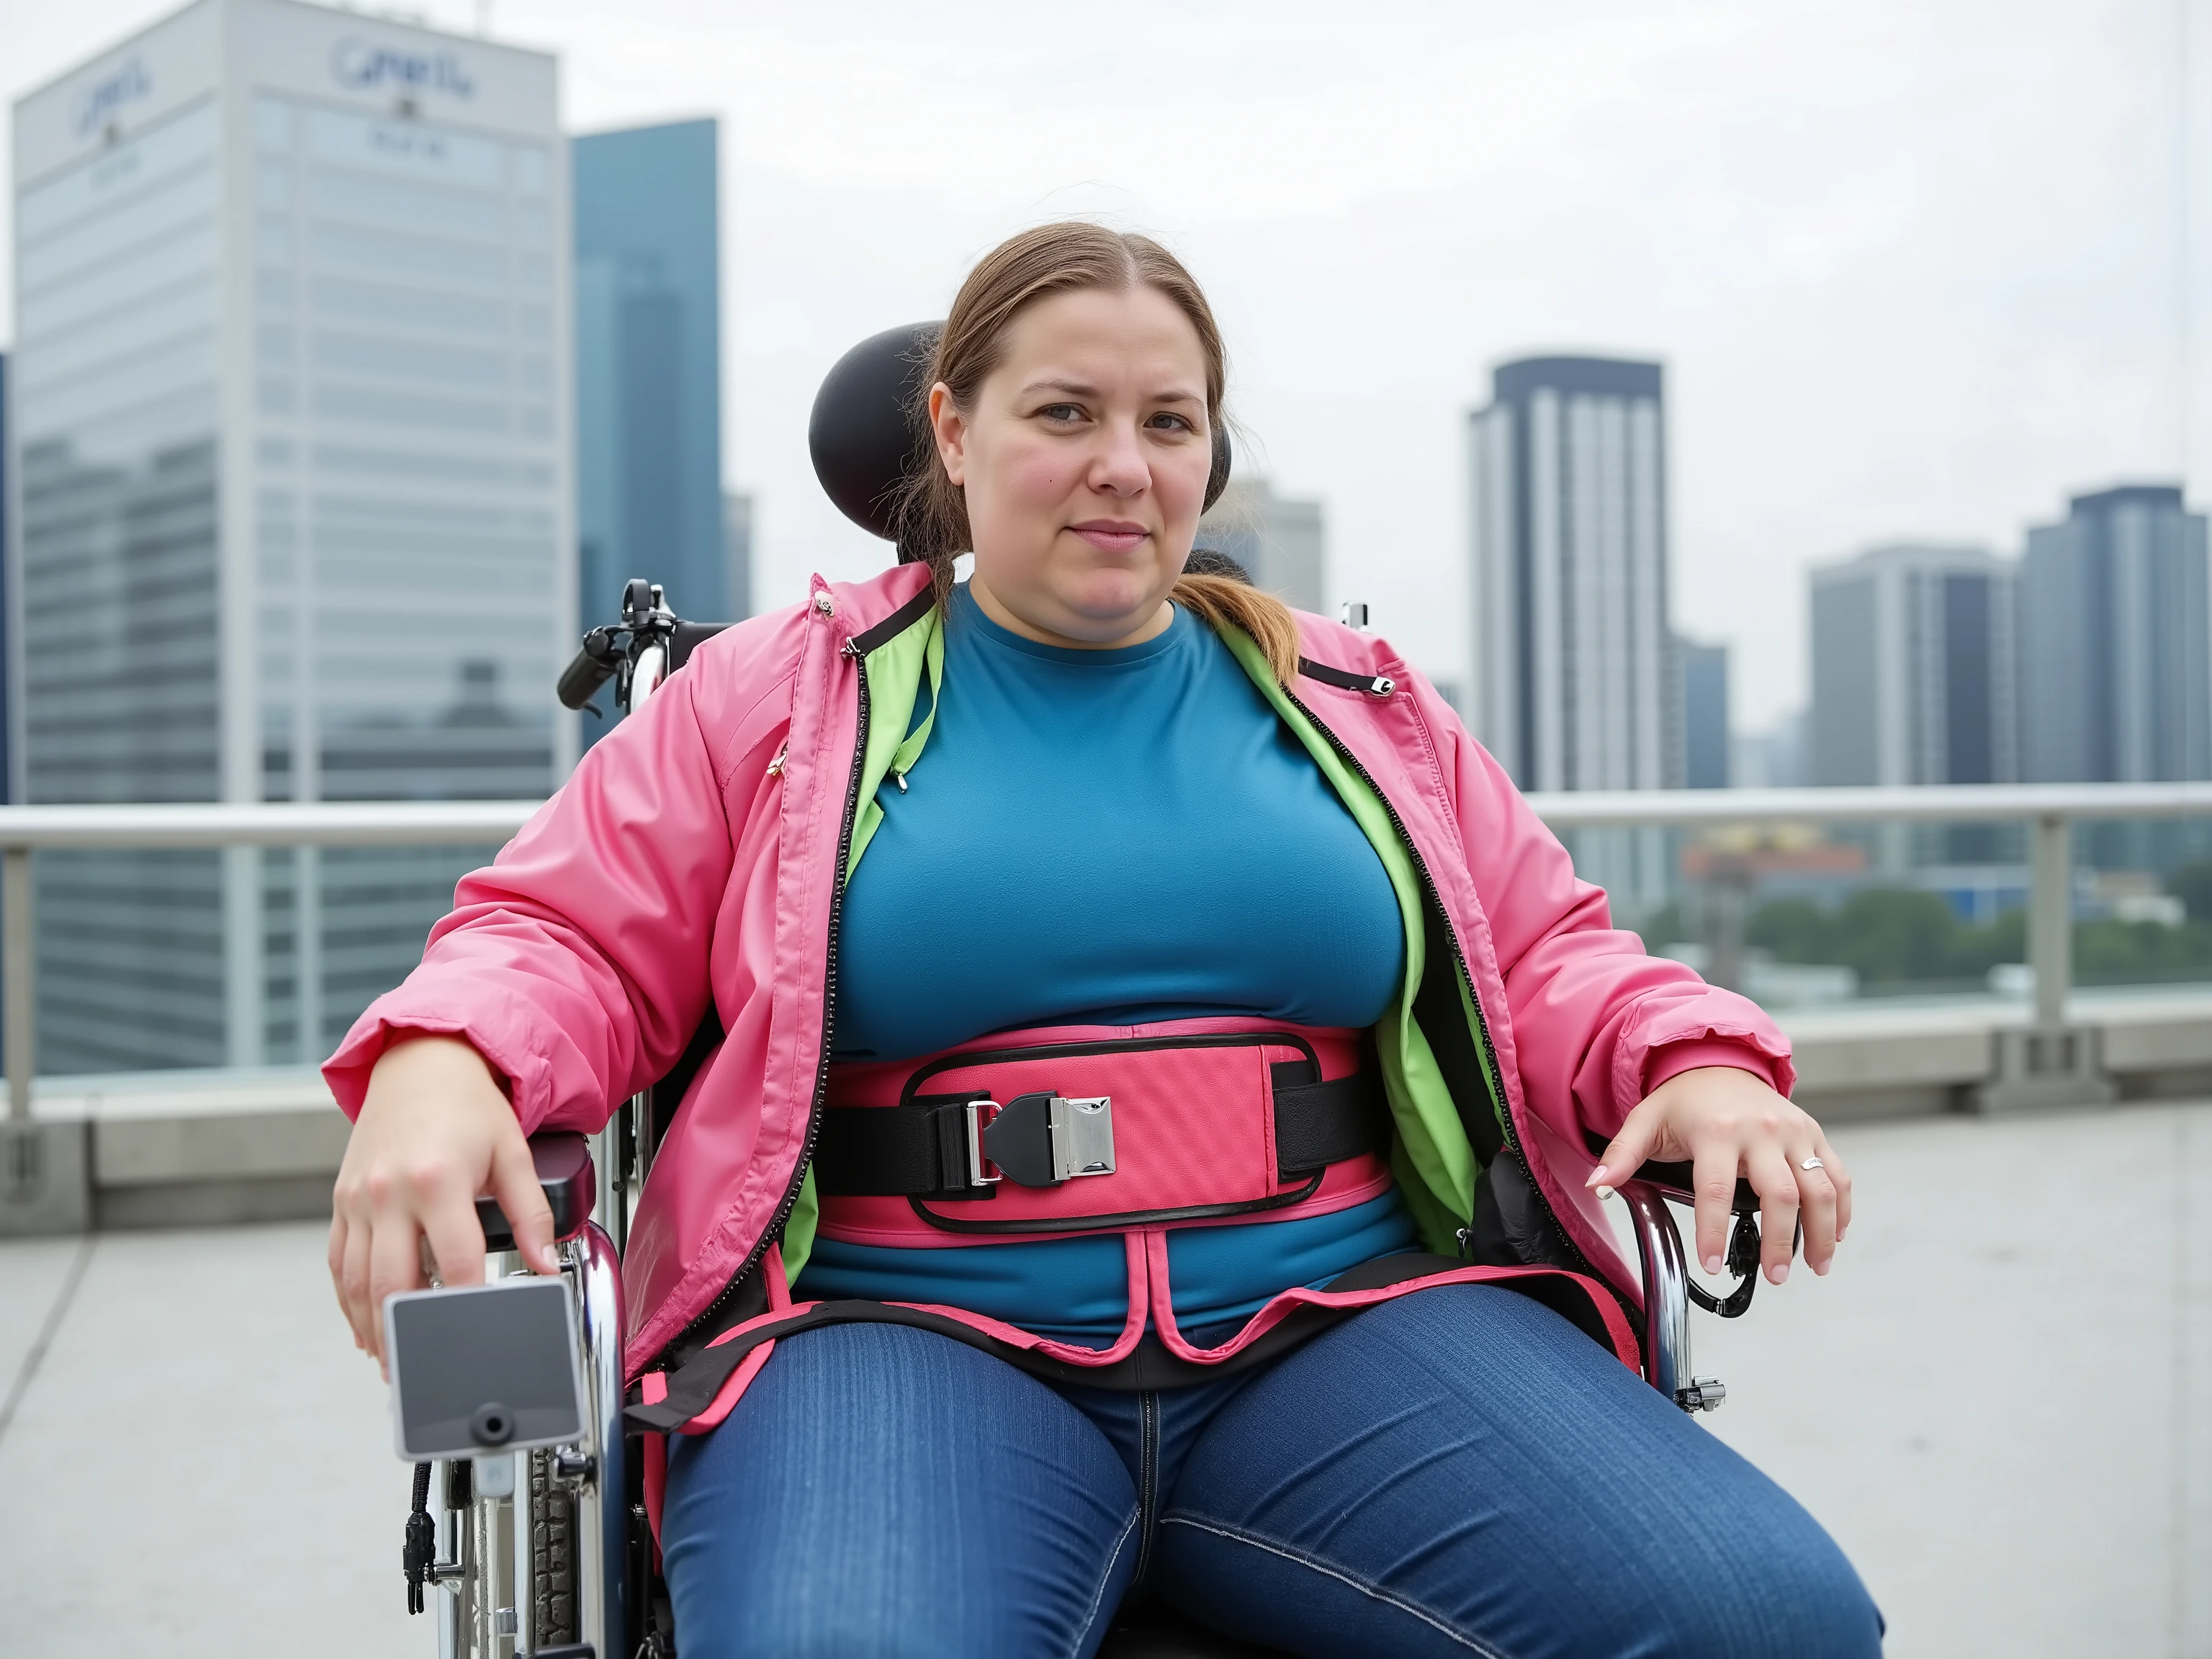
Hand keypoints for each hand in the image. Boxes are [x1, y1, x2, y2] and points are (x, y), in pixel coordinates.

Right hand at [328, 1035, 556, 1370]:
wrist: (421, 1063)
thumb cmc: (470, 1108)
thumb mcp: (513, 1153)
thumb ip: (532, 1216)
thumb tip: (547, 1267)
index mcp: (438, 1181)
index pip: (454, 1263)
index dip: (467, 1304)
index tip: (477, 1333)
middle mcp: (390, 1193)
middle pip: (392, 1283)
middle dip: (405, 1333)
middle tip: (418, 1368)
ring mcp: (359, 1199)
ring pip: (356, 1281)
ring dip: (371, 1326)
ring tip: (390, 1358)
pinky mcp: (342, 1201)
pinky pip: (337, 1262)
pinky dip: (348, 1300)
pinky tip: (364, 1324)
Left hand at [1585, 1066, 1850, 1283]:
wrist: (1719, 1061)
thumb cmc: (1682, 1100)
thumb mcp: (1645, 1121)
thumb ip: (1621, 1156)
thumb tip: (1597, 1187)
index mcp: (1715, 1130)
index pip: (1715, 1189)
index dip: (1713, 1231)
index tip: (1711, 1265)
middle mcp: (1760, 1130)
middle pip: (1779, 1194)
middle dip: (1779, 1241)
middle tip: (1773, 1277)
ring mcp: (1793, 1131)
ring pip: (1819, 1187)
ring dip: (1820, 1232)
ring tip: (1814, 1267)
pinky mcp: (1813, 1133)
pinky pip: (1838, 1174)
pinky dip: (1842, 1208)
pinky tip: (1833, 1236)